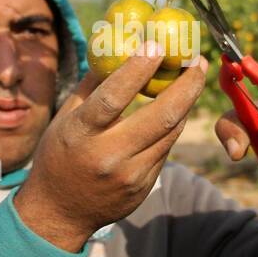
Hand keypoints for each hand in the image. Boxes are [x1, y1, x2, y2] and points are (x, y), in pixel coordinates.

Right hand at [14, 42, 208, 251]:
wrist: (60, 212)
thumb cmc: (60, 154)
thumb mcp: (66, 118)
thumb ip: (93, 84)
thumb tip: (119, 45)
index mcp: (80, 135)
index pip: (112, 98)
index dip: (137, 69)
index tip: (156, 44)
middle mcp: (108, 156)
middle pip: (160, 117)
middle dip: (186, 85)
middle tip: (197, 60)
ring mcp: (130, 175)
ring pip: (171, 132)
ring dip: (186, 102)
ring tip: (193, 76)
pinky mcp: (144, 186)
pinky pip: (166, 148)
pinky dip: (174, 124)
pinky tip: (178, 107)